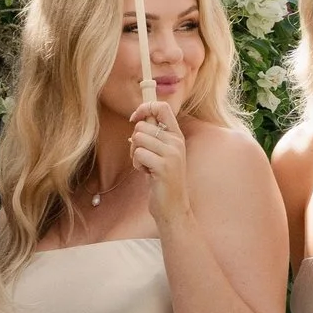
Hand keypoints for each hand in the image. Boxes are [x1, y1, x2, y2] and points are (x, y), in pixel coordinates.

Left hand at [129, 101, 189, 220]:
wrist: (172, 206)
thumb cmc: (162, 179)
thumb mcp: (162, 153)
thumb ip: (153, 135)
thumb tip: (138, 118)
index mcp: (177, 135)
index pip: (162, 107)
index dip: (144, 107)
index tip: (135, 118)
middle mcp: (177, 141)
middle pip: (142, 126)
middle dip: (135, 141)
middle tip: (143, 156)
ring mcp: (172, 154)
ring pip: (138, 139)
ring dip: (135, 154)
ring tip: (146, 165)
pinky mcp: (164, 166)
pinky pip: (138, 154)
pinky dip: (137, 164)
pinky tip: (147, 173)